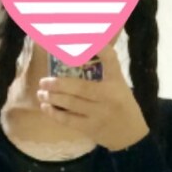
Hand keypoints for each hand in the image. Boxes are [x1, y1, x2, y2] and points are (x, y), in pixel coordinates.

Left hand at [36, 40, 150, 151]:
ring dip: (52, 98)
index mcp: (116, 82)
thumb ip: (105, 70)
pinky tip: (46, 108)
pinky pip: (69, 120)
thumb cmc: (122, 105)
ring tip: (41, 94)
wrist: (130, 134)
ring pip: (71, 104)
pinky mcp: (91, 128)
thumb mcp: (119, 85)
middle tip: (43, 81)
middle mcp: (108, 96)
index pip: (109, 58)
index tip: (82, 36)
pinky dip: (55, 114)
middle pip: (80, 87)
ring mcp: (98, 113)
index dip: (98, 47)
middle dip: (58, 84)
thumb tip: (83, 50)